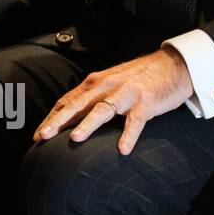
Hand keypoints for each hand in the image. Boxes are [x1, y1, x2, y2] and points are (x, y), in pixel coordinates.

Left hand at [33, 47, 193, 154]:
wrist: (175, 65)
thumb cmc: (142, 76)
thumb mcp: (113, 80)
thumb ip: (94, 94)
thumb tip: (72, 114)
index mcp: (97, 82)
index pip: (69, 100)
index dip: (52, 117)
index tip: (38, 134)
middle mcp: (108, 85)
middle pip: (78, 104)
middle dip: (58, 121)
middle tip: (42, 136)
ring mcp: (127, 94)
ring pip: (103, 110)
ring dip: (88, 124)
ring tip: (75, 138)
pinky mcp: (146, 102)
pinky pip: (135, 121)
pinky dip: (129, 135)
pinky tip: (123, 149)